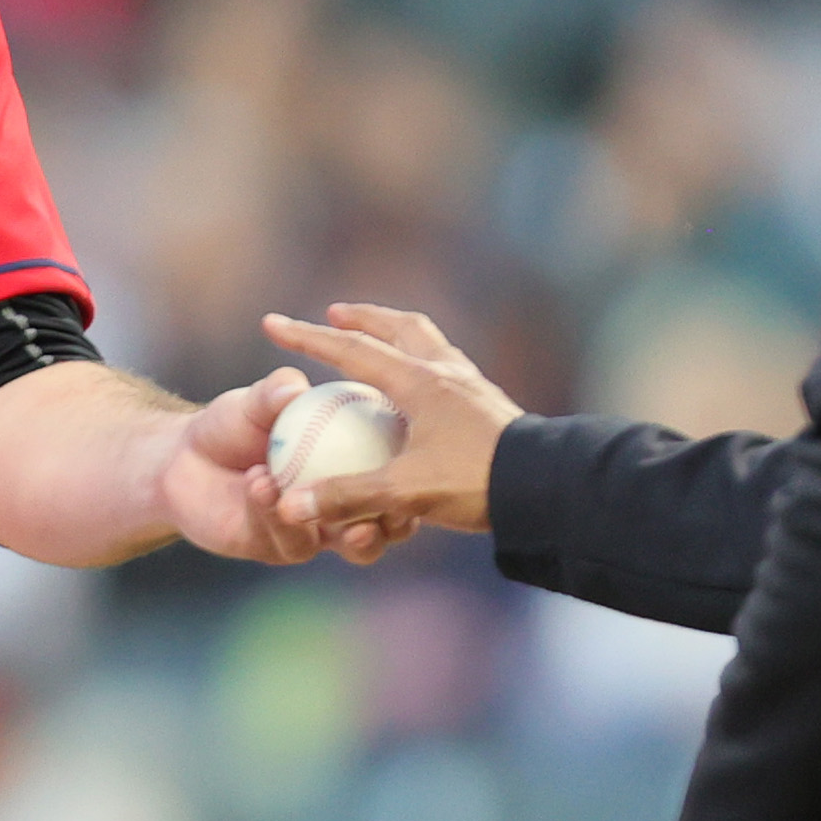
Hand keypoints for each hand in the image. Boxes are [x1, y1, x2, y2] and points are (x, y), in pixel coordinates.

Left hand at [154, 367, 408, 565]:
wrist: (184, 460)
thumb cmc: (234, 423)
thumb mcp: (257, 401)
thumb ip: (276, 392)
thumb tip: (294, 388)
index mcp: (359, 464)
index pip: (400, 471)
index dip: (413, 469)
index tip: (412, 458)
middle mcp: (349, 503)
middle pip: (391, 523)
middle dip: (399, 522)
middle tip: (389, 510)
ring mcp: (321, 531)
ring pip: (352, 545)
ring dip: (344, 526)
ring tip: (322, 504)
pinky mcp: (285, 548)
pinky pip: (293, 538)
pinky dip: (278, 511)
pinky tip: (260, 485)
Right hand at [260, 305, 525, 532]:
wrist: (548, 485)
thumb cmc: (476, 482)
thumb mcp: (405, 493)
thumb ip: (346, 497)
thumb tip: (290, 507)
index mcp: (419, 382)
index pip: (351, 351)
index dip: (306, 338)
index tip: (272, 323)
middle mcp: (445, 372)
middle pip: (398, 328)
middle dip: (362, 318)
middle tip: (336, 313)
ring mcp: (471, 385)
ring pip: (429, 342)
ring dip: (399, 332)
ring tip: (382, 337)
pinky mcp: (490, 404)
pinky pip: (449, 368)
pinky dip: (425, 361)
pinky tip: (425, 384)